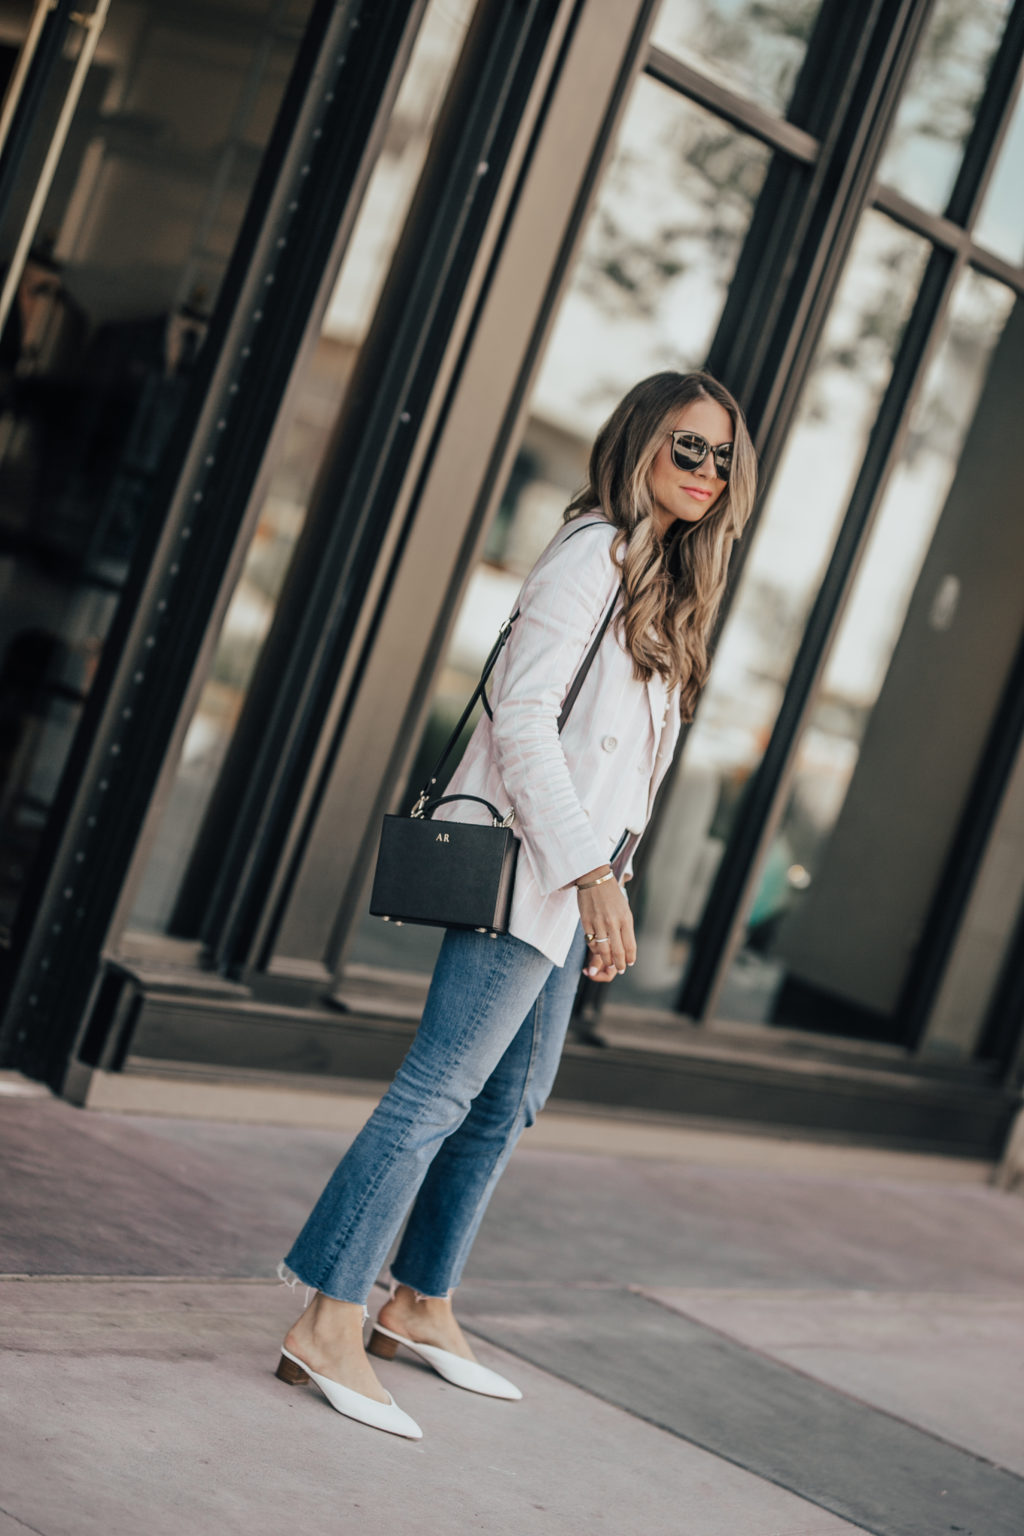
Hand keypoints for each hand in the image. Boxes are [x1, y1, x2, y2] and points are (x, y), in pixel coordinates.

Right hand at [575, 867, 635, 981]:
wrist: (594, 878)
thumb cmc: (611, 894)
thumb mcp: (624, 909)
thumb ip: (625, 927)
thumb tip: (626, 946)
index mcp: (625, 918)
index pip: (630, 945)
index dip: (630, 958)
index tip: (629, 964)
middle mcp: (613, 922)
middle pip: (617, 951)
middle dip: (619, 964)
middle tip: (619, 969)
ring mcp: (598, 923)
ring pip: (603, 950)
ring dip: (607, 960)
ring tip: (609, 963)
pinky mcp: (586, 922)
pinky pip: (591, 942)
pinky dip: (595, 949)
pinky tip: (598, 951)